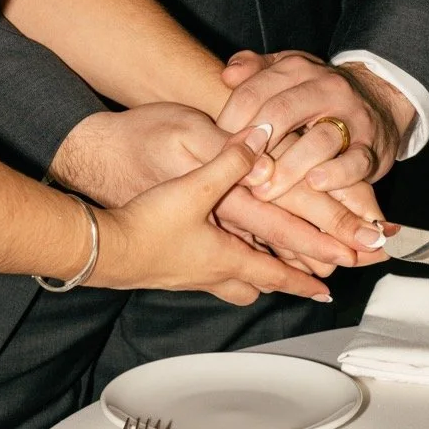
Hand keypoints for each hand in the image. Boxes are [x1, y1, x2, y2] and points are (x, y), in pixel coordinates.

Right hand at [91, 127, 330, 303]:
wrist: (99, 247)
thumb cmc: (146, 224)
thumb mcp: (192, 185)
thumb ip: (230, 161)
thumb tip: (263, 140)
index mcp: (228, 257)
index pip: (278, 272)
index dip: (306, 278)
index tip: (328, 288)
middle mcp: (212, 274)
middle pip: (258, 286)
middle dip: (283, 283)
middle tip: (304, 279)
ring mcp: (189, 277)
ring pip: (232, 285)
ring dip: (252, 278)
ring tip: (265, 267)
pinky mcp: (169, 271)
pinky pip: (208, 276)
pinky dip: (223, 268)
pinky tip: (216, 252)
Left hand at [217, 50, 415, 198]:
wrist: (380, 99)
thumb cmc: (318, 94)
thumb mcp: (287, 73)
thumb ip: (254, 71)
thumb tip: (227, 76)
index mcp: (297, 69)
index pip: (254, 92)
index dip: (230, 122)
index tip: (217, 150)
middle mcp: (326, 88)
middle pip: (282, 112)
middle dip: (256, 146)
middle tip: (237, 174)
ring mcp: (353, 117)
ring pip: (320, 139)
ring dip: (289, 168)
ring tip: (266, 190)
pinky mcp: (372, 147)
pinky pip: (355, 161)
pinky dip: (336, 174)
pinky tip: (314, 184)